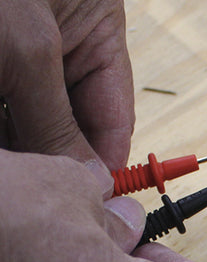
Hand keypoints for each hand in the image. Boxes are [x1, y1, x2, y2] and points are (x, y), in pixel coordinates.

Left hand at [0, 0, 133, 170]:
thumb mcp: (28, 48)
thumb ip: (58, 120)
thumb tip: (88, 179)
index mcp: (94, 31)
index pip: (114, 115)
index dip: (105, 163)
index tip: (92, 202)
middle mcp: (57, 44)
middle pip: (68, 124)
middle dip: (50, 157)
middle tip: (37, 187)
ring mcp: (16, 52)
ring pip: (26, 120)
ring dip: (18, 150)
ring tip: (12, 171)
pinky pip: (1, 110)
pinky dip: (0, 142)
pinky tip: (1, 157)